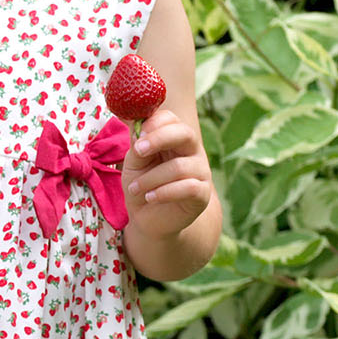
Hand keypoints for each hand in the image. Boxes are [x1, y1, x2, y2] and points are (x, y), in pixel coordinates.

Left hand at [121, 107, 214, 241]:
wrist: (148, 219)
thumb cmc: (142, 185)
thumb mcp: (134, 163)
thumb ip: (137, 144)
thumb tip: (135, 122)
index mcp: (175, 138)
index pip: (172, 119)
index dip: (155, 123)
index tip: (138, 134)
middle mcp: (192, 151)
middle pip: (185, 133)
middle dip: (159, 139)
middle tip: (139, 150)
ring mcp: (201, 172)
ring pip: (180, 167)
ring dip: (151, 178)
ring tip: (134, 188)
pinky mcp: (203, 194)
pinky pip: (188, 188)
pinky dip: (164, 192)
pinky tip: (150, 197)